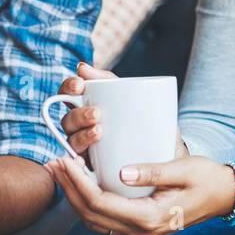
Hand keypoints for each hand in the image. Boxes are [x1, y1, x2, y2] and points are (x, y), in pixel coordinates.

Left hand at [46, 152, 234, 234]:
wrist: (225, 196)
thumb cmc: (206, 179)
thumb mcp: (183, 169)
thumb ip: (152, 171)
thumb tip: (121, 171)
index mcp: (150, 218)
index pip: (101, 203)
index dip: (77, 183)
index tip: (65, 160)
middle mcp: (141, 232)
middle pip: (91, 215)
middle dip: (69, 188)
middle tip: (54, 162)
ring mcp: (140, 233)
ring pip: (94, 221)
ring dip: (74, 197)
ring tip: (61, 171)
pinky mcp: (139, 227)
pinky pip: (104, 220)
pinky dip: (87, 203)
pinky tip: (80, 184)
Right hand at [57, 61, 186, 161]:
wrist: (167, 150)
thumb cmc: (146, 117)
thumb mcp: (132, 96)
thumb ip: (108, 80)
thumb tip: (81, 67)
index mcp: (88, 106)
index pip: (68, 93)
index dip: (67, 87)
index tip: (80, 85)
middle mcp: (81, 127)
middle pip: (67, 120)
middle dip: (78, 115)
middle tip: (97, 114)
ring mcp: (87, 148)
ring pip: (72, 142)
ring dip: (81, 136)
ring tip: (100, 132)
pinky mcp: (94, 168)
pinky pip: (80, 167)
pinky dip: (78, 163)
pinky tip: (86, 160)